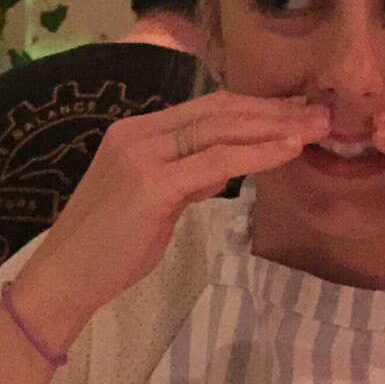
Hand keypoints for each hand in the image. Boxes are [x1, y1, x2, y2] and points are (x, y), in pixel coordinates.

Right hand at [15, 91, 328, 331]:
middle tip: (320, 113)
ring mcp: (143, 155)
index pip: (206, 108)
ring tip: (316, 128)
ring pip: (222, 129)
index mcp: (135, 131)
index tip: (295, 111)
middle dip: (274, 110)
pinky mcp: (152, 184)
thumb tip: (221, 167)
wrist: (64, 277)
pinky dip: (259, 153)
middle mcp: (138, 133)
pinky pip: (218, 162)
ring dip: (275, 127)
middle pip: (219, 110)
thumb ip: (184, 179)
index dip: (254, 106)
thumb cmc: (107, 248)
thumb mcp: (152, 202)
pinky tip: (289, 152)